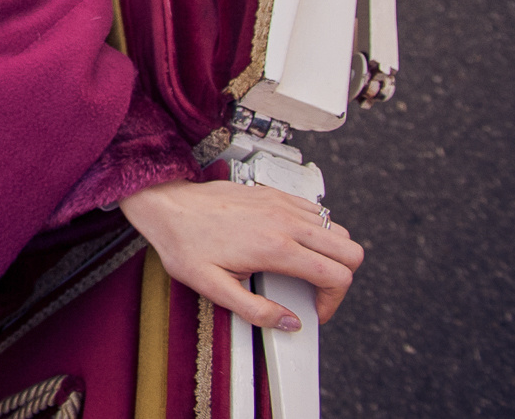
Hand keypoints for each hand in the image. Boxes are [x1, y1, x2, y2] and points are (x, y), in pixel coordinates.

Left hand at [120, 179, 363, 330]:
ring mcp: (281, 203)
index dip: (333, 302)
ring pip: (336, 228)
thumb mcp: (213, 287)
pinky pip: (316, 210)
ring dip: (330, 253)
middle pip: (349, 250)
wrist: (165, 204)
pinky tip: (295, 243)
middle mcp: (284, 221)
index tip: (314, 310)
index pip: (337, 275)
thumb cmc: (183, 242)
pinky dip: (318, 230)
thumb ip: (255, 310)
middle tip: (317, 291)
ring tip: (306, 269)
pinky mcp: (273, 193)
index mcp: (274, 247)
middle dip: (342, 277)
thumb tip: (288, 322)